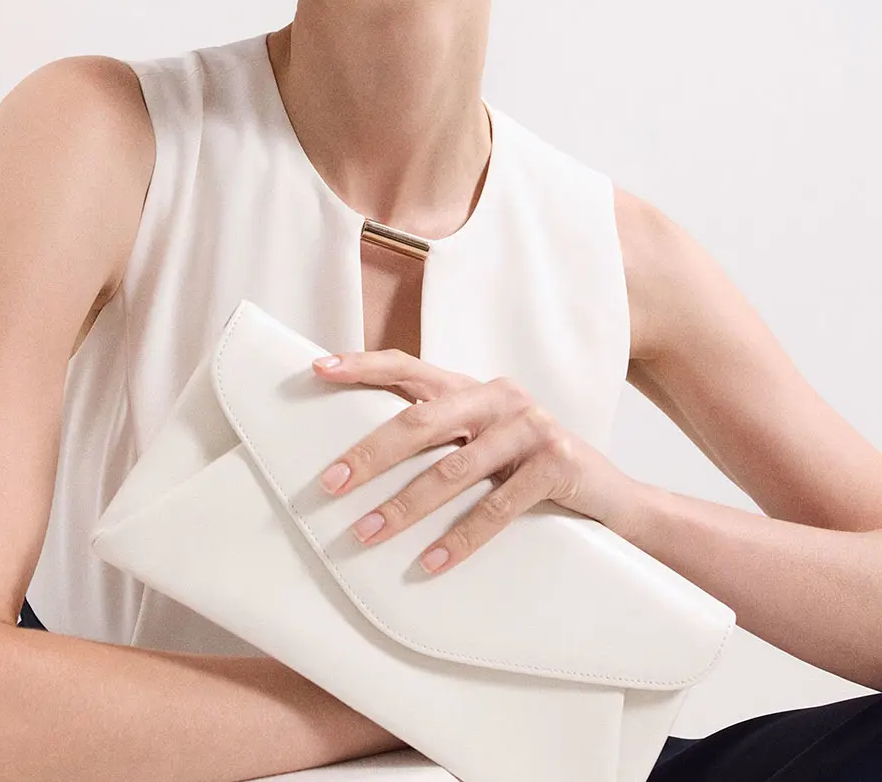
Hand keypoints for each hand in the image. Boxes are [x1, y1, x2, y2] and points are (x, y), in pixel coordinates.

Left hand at [311, 348, 640, 574]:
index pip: (409, 367)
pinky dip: (460, 539)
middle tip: (329, 485)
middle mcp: (499, 397)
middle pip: (420, 420)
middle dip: (369, 455)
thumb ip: (440, 439)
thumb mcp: (483, 446)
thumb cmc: (531, 473)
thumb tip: (358, 457)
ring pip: (453, 469)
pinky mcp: (556, 463)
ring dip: (403, 507)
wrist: (612, 499)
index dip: (363, 366)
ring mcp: (530, 427)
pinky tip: (430, 563)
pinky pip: (497, 507)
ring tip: (365, 535)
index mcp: (473, 387)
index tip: (317, 370)